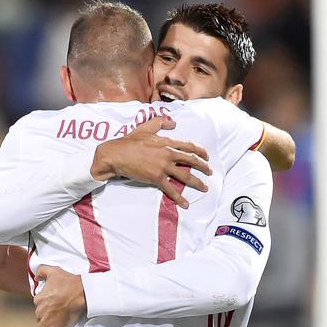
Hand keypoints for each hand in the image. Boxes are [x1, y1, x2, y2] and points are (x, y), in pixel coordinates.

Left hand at [33, 265, 86, 326]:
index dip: (45, 304)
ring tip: (54, 321)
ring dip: (46, 324)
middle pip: (39, 315)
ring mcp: (46, 321)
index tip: (52, 303)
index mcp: (38, 299)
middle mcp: (40, 311)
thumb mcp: (53, 271)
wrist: (81, 293)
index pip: (38, 304)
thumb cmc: (68, 283)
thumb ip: (41, 271)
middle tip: (56, 311)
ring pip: (41, 325)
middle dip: (45, 314)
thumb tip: (35, 277)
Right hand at [89, 115, 210, 207]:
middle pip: (192, 160)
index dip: (200, 151)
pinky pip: (171, 189)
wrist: (116, 154)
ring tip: (204, 188)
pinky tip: (185, 204)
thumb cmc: (129, 141)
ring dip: (197, 183)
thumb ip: (160, 123)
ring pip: (185, 176)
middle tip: (210, 172)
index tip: (206, 156)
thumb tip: (173, 122)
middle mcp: (168, 154)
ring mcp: (163, 166)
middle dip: (203, 167)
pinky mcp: (156, 178)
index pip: (189, 146)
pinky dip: (179, 198)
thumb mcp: (145, 128)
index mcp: (166, 141)